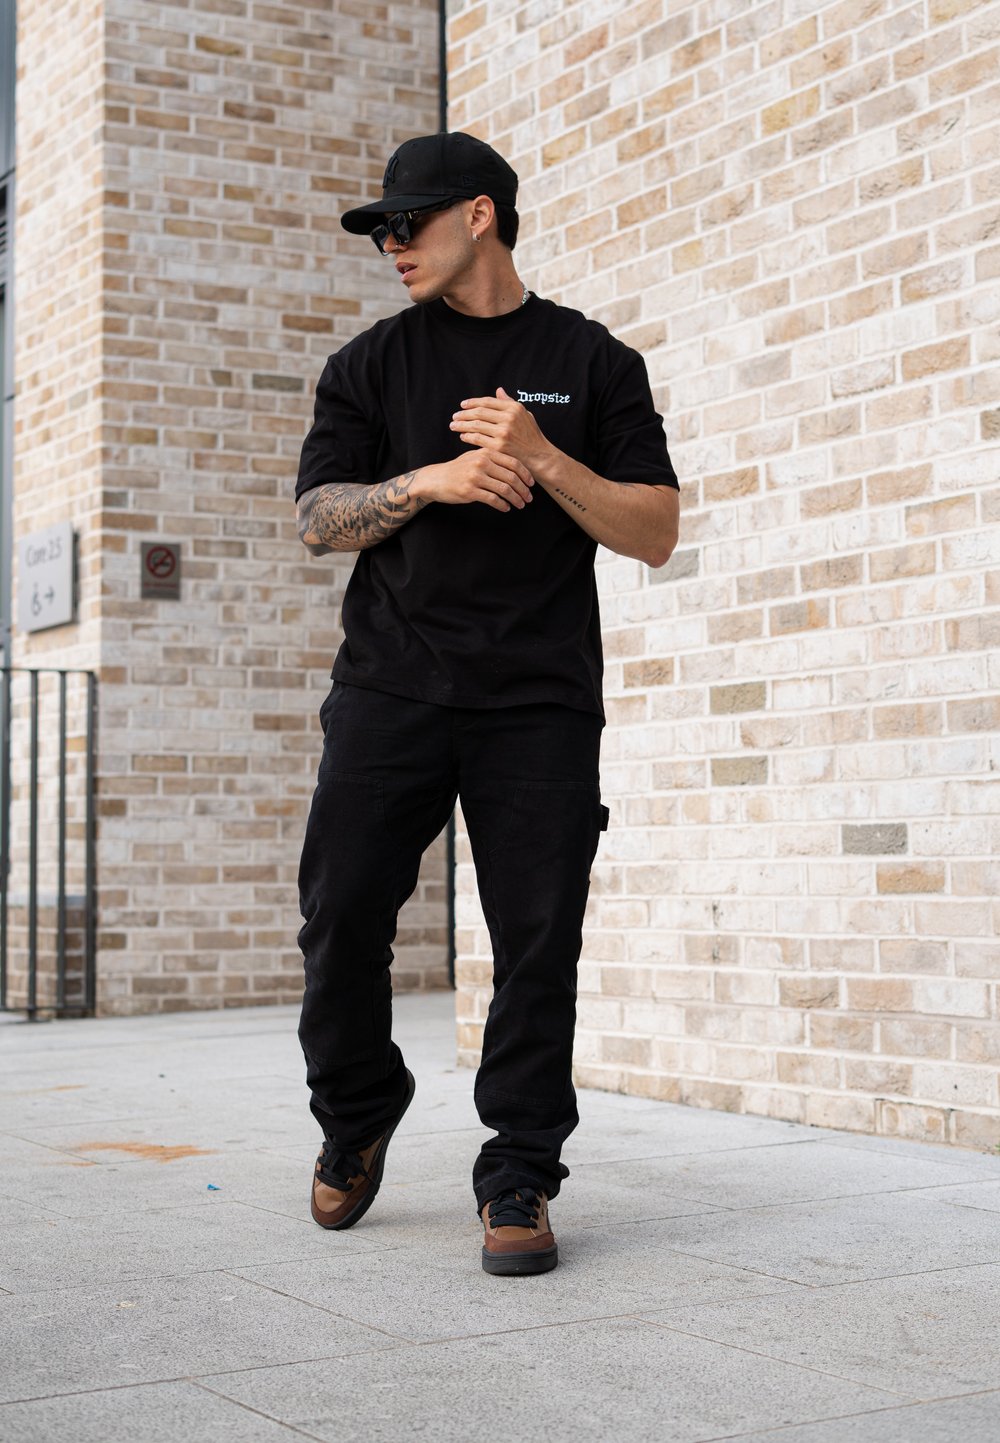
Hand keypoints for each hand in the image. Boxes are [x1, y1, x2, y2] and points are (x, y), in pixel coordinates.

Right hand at [412, 448, 534, 512]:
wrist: (435, 479)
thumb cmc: (457, 469)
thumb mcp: (474, 456)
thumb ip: (493, 458)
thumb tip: (515, 466)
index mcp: (486, 452)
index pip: (513, 462)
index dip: (525, 474)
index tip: (531, 484)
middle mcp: (482, 462)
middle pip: (511, 477)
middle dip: (523, 489)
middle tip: (529, 498)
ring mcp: (476, 476)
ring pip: (504, 489)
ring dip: (516, 499)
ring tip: (520, 504)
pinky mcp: (470, 491)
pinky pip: (493, 499)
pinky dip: (502, 505)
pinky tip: (506, 508)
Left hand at [450, 388, 553, 474]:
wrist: (539, 456)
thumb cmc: (531, 436)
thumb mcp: (524, 415)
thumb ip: (510, 402)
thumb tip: (498, 390)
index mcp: (514, 408)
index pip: (487, 402)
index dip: (472, 402)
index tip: (463, 405)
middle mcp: (509, 418)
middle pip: (479, 412)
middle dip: (463, 414)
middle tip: (454, 416)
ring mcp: (503, 432)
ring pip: (476, 425)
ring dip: (462, 425)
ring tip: (454, 426)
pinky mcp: (499, 446)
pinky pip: (477, 439)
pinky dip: (468, 437)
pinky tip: (463, 436)